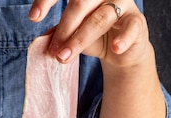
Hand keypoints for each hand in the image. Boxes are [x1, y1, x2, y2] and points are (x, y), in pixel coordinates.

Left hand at [29, 0, 150, 67]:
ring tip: (64, 57)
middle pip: (80, 5)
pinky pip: (131, 27)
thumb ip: (59, 34)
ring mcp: (123, 3)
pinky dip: (123, 39)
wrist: (121, 51)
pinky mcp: (136, 21)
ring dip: (80, 40)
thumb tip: (41, 40)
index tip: (33, 18)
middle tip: (53, 51)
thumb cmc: (94, 37)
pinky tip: (115, 48)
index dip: (47, 1)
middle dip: (64, 29)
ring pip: (100, 19)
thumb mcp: (73, 34)